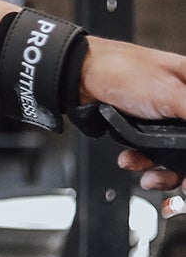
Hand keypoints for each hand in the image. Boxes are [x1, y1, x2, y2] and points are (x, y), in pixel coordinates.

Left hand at [80, 36, 185, 190]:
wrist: (81, 79)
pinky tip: (131, 161)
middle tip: (185, 184)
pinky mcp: (144, 131)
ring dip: (163, 173)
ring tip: (151, 178)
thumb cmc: (125, 73)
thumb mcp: (172, 95)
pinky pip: (151, 156)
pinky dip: (142, 164)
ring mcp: (165, 120)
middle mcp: (185, 106)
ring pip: (175, 157)